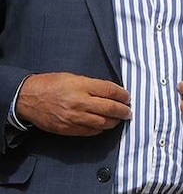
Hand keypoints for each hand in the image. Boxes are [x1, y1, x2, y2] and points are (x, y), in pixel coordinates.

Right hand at [16, 72, 130, 136]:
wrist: (27, 98)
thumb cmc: (51, 85)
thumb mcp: (73, 77)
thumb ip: (92, 85)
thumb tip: (111, 92)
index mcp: (82, 86)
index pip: (110, 90)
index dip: (123, 95)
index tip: (127, 97)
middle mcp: (79, 102)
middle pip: (110, 108)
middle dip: (123, 110)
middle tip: (128, 111)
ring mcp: (73, 117)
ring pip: (102, 123)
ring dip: (114, 121)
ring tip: (118, 119)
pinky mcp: (67, 129)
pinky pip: (90, 131)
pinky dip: (99, 129)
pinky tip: (103, 125)